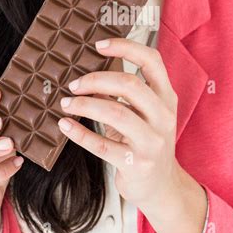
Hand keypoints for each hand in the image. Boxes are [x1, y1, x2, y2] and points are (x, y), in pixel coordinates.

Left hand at [57, 37, 180, 209]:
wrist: (162, 186)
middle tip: (74, 84)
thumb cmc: (147, 143)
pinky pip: (103, 145)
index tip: (99, 45)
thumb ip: (126, 93)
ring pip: (116, 113)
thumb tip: (89, 74)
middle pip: (130, 85)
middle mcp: (163, 116)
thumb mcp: (145, 114)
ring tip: (66, 103)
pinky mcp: (136, 164)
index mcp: (166, 97)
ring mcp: (152, 141)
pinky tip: (65, 125)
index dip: (125, 47)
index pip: (152, 61)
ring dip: (85, 105)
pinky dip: (80, 134)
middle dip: (96, 80)